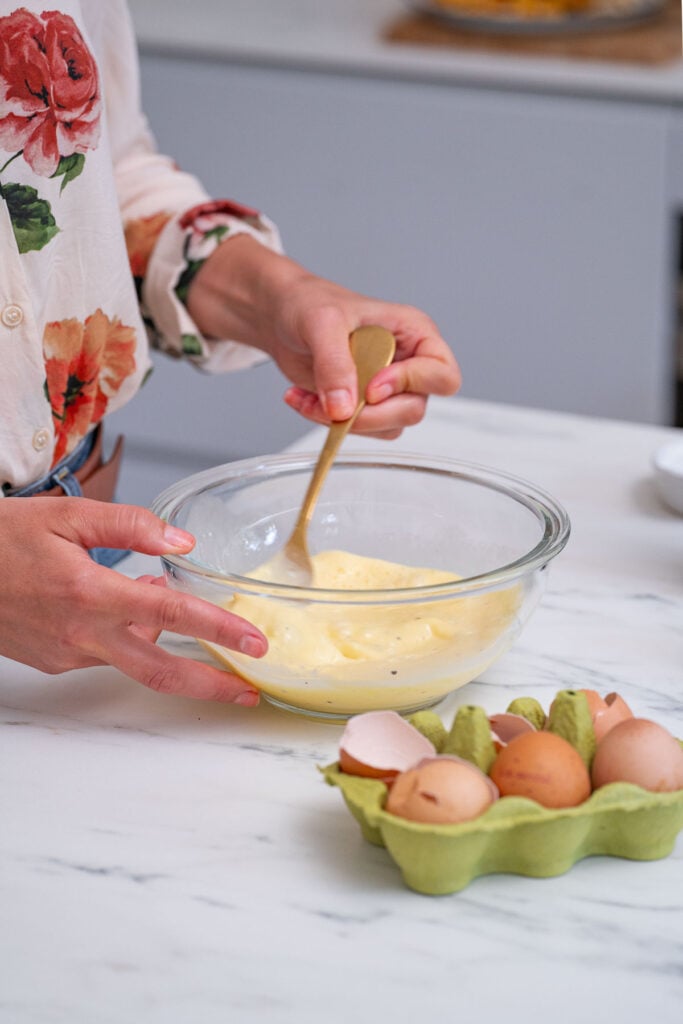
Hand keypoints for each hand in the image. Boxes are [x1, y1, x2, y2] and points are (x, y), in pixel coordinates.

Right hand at [0, 498, 265, 703]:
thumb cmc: (2, 538)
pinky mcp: (54, 661)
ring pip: (132, 659)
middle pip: (160, 672)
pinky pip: (106, 654)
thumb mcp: (67, 516)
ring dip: (166, 646)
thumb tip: (181, 542)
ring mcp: (66, 654)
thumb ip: (130, 526)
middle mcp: (81, 635)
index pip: (171, 616)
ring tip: (185, 619)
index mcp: (90, 594)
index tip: (253, 642)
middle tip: (249, 690)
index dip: (218, 631)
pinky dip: (130, 636)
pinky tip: (132, 608)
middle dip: (210, 686)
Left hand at [186, 236, 460, 438]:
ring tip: (310, 398)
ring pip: (386, 426)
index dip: (410, 385)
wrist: (282, 316)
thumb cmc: (310, 303)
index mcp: (415, 334)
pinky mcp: (364, 406)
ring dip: (344, 422)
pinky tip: (304, 400)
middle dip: (370, 414)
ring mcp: (387, 389)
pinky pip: (358, 429)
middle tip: (336, 405)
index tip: (371, 387)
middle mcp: (408, 364)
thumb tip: (344, 407)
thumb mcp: (322, 324)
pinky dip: (327, 423)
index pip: (441, 375)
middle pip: (413, 409)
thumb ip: (335, 364)